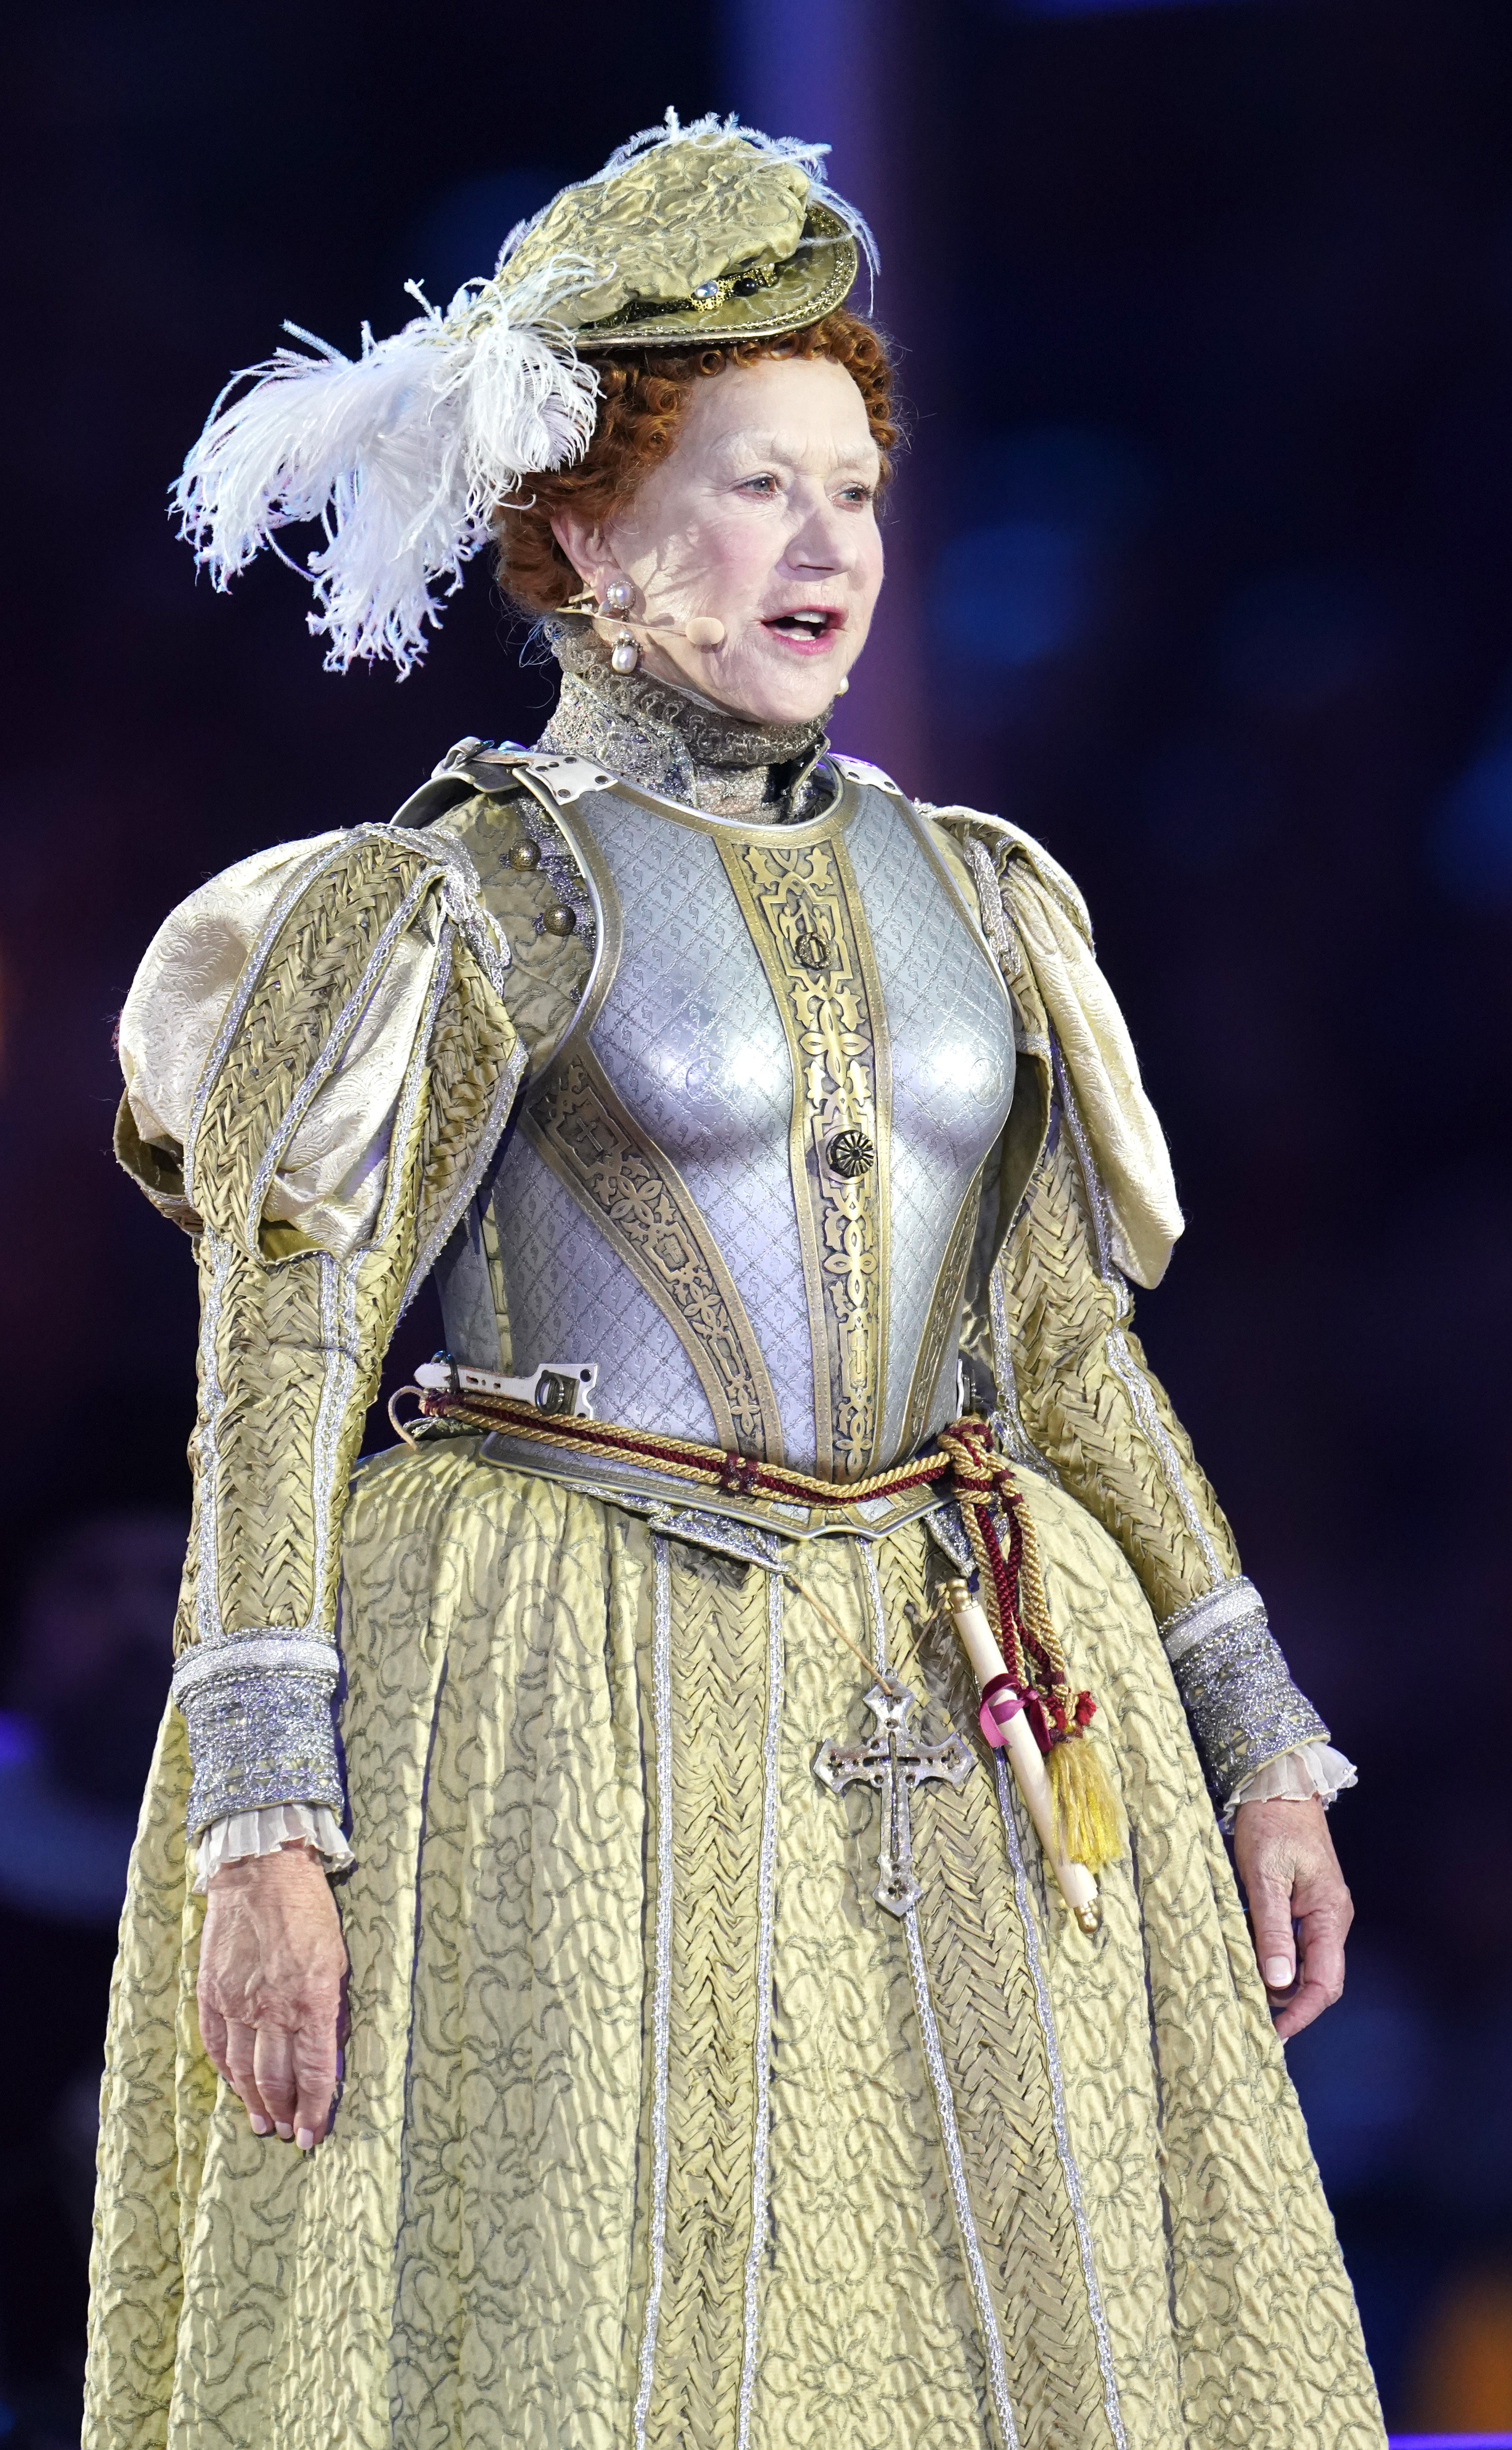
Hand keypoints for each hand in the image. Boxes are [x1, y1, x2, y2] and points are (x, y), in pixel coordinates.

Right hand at [198, 1842, 346, 2147]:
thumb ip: (332, 2009)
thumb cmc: (310, 1911)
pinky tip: (236, 2086)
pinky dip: (227, 2072)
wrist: (262, 1871)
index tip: (315, 2136)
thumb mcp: (338, 1959)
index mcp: (312, 2000)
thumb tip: (329, 2055)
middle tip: (289, 2133)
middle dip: (285, 2112)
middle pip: (277, 2078)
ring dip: (255, 2101)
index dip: (315, 2109)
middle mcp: (273, 2008)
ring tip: (264, 2122)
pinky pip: (217, 2044)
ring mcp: (238, 2002)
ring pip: (244, 2069)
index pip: (315, 2072)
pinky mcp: (212, 1992)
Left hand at [1232, 1796, 1352, 2040]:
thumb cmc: (1271, 1825)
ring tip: (1247, 1999)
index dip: (1302, 2013)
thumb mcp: (1265, 1877)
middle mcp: (1331, 1918)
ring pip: (1305, 1963)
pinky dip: (1275, 1960)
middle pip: (1319, 1979)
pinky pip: (1295, 1944)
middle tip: (1255, 2023)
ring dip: (1280, 1983)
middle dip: (1291, 2005)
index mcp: (1330, 1914)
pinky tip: (1251, 1965)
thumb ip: (1272, 1930)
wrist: (1277, 1786)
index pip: (1325, 1982)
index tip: (1276, 2035)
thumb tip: (1279, 1982)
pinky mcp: (1303, 1903)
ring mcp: (1319, 1911)